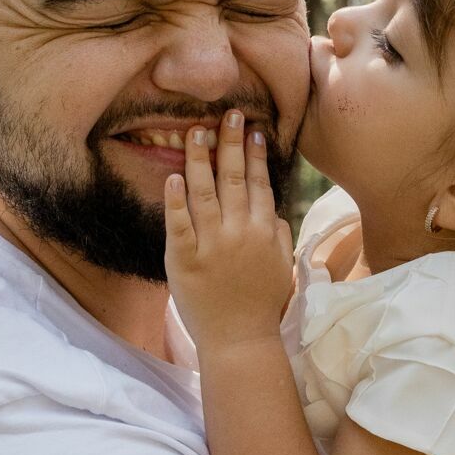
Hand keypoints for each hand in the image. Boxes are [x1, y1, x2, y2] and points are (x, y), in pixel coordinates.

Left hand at [164, 110, 294, 350]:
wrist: (239, 341)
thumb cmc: (262, 305)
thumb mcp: (282, 267)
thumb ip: (279, 235)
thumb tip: (274, 210)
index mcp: (264, 232)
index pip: (260, 183)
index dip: (255, 154)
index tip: (252, 129)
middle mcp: (239, 232)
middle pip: (234, 178)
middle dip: (230, 142)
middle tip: (227, 114)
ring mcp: (211, 245)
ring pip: (204, 192)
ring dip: (199, 158)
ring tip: (194, 130)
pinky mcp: (184, 259)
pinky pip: (178, 224)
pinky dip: (175, 199)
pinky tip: (172, 176)